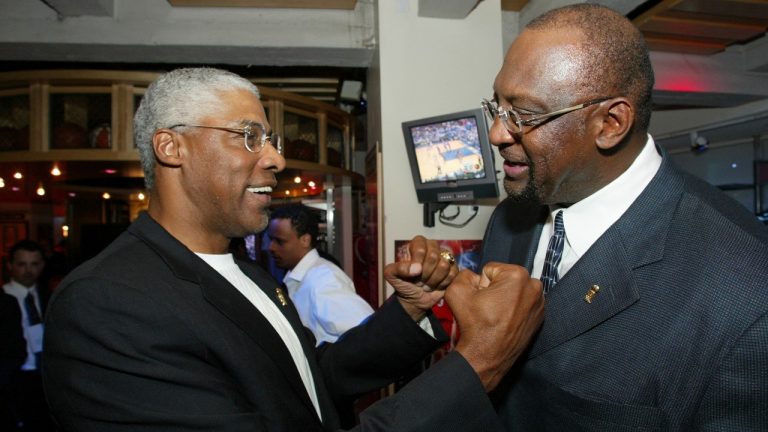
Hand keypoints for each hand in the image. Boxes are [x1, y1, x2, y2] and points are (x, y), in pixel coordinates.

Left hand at [383, 236, 458, 320]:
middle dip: (425, 273)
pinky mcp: (453, 269)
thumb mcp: (391, 275)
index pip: (421, 246)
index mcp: (418, 244)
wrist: (414, 299)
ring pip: (444, 265)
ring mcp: (445, 258)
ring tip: (426, 283)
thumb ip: (398, 268)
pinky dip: (442, 284)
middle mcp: (432, 248)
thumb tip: (416, 268)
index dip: (417, 260)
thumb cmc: (403, 283)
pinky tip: (436, 285)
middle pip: (434, 256)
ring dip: (433, 280)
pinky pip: (452, 274)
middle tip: (419, 280)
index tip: (413, 272)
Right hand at [446, 262, 543, 390]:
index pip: (491, 270)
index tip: (481, 300)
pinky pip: (522, 304)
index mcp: (517, 275)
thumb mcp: (457, 292)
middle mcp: (534, 287)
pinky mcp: (540, 317)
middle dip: (494, 290)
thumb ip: (463, 274)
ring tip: (496, 315)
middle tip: (487, 308)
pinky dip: (514, 310)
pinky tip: (505, 321)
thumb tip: (472, 275)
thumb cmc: (476, 327)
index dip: (481, 284)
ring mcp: (540, 303)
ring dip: (504, 299)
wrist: (487, 356)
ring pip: (514, 291)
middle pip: (505, 279)